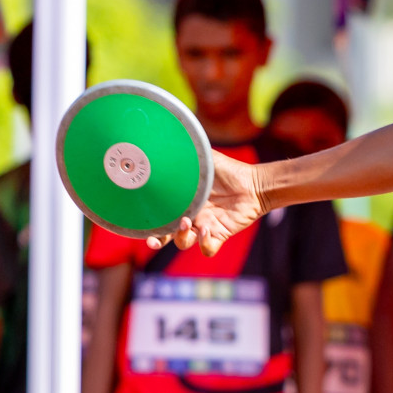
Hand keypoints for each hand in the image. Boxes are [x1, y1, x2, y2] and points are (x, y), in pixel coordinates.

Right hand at [148, 152, 264, 256]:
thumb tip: (164, 142)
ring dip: (181, 236)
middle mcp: (189, 217)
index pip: (159, 216)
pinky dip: (204, 244)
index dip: (147, 223)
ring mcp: (203, 227)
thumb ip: (184, 154)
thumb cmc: (227, 170)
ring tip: (187, 222)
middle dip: (157, 240)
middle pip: (166, 236)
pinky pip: (208, 249)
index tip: (139, 223)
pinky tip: (206, 229)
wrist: (253, 182)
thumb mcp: (202, 159)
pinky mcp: (219, 234)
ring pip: (184, 243)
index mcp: (181, 202)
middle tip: (154, 239)